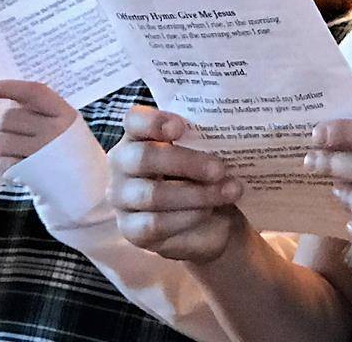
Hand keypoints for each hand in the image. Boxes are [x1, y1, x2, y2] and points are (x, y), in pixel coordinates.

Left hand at [0, 80, 77, 172]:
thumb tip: (5, 95)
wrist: (86, 185)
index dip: (11, 87)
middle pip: (10, 117)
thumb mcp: (66, 122)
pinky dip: (5, 163)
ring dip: (0, 145)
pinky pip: (3, 162)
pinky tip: (18, 165)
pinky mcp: (30, 173)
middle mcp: (54, 131)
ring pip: (1, 140)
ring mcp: (41, 153)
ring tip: (14, 150)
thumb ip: (43, 108)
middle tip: (6, 131)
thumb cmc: (71, 149)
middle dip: (1, 125)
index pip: (35, 92)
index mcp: (65, 115)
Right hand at [108, 106, 244, 261]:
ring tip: (229, 191)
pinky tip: (209, 211)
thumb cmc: (203, 174)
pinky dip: (187, 217)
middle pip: (144, 158)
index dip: (154, 122)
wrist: (211, 219)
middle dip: (186, 162)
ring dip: (196, 194)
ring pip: (152, 194)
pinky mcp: (130, 230)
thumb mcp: (206, 152)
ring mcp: (122, 198)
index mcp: (138, 135)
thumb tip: (226, 131)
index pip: (134, 120)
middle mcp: (122, 163)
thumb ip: (205, 139)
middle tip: (220, 169)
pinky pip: (155, 223)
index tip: (181, 127)